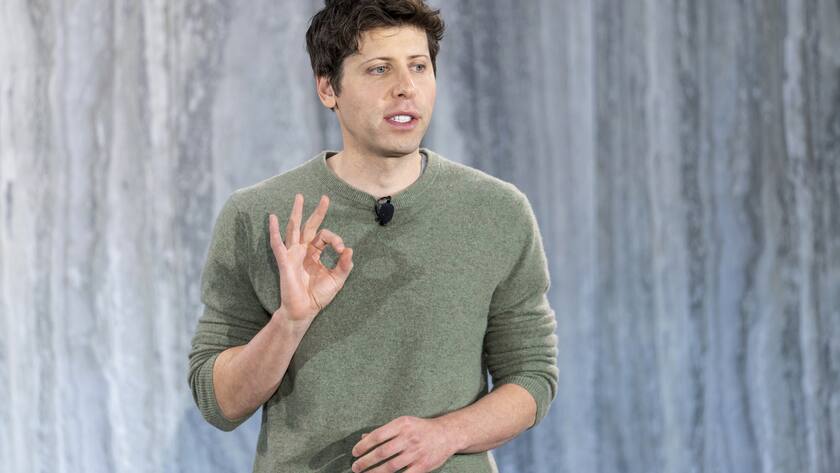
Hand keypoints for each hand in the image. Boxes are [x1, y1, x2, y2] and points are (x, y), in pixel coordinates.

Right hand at [268, 193, 353, 324]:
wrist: (304, 311)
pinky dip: (274, 231)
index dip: (335, 239)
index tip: (341, 250)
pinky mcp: (285, 261)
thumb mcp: (337, 280)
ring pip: (293, 228)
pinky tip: (272, 218)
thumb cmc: (317, 296)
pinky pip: (277, 244)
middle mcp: (303, 251)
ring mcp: (293, 254)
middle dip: (317, 212)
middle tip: (325, 198)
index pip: (325, 238)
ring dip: (296, 213)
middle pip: (309, 226)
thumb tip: (349, 249)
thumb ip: (344, 265)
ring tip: (299, 197)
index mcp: (315, 254)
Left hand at [350, 416, 456, 472]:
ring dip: (374, 472)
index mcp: (402, 425)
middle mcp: (408, 438)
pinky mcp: (422, 466)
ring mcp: (416, 452)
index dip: (363, 446)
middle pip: (381, 452)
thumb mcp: (404, 423)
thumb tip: (364, 438)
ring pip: (390, 466)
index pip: (377, 436)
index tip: (354, 453)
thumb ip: (384, 431)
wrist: (447, 434)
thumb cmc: (421, 428)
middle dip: (365, 461)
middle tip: (355, 467)